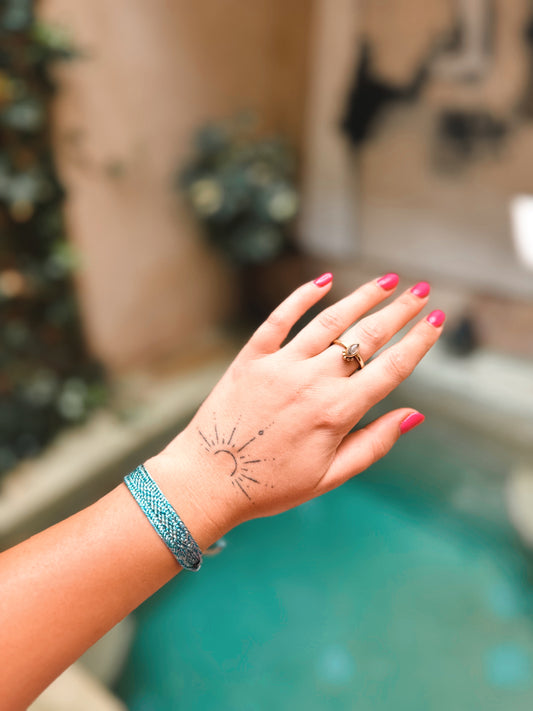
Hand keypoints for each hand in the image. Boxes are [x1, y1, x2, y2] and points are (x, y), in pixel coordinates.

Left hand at [147, 273, 443, 543]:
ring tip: (386, 281)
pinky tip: (324, 281)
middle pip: (366, 337)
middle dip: (399, 311)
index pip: (391, 368)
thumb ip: (374, 443)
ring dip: (361, 297)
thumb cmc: (270, 485)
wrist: (207, 481)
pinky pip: (280, 319)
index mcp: (337, 412)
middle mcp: (312, 382)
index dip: (419, 342)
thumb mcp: (330, 476)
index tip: (436, 320)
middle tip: (420, 290)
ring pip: (330, 321)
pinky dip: (302, 297)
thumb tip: (415, 416)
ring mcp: (280, 365)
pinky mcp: (250, 358)